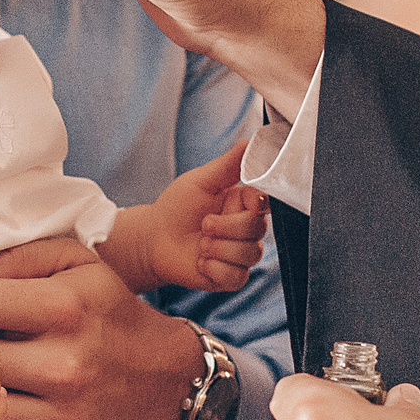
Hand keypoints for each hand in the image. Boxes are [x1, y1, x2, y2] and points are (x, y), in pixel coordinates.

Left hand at [148, 143, 268, 291]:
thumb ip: (228, 164)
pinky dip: (214, 268)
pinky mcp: (230, 277)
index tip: (234, 201)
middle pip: (258, 230)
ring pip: (250, 254)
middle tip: (204, 224)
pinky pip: (236, 276)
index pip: (266, 204)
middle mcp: (246, 229)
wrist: (153, 240)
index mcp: (243, 204)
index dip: (254, 206)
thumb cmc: (176, 207)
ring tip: (200, 244)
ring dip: (219, 249)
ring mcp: (240, 255)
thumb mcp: (201, 181)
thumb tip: (250, 142)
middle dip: (227, 228)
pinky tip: (201, 261)